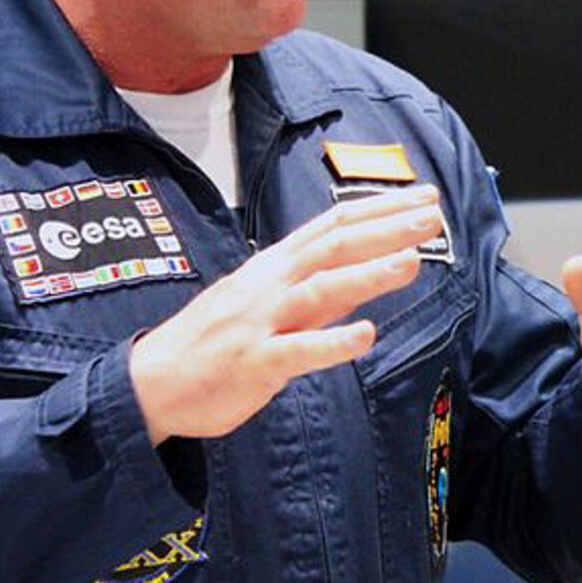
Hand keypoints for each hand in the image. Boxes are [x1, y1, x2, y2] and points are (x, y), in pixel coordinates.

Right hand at [130, 186, 443, 443]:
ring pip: (319, 290)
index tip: (424, 198)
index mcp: (275, 266)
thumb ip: (322, 289)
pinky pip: (297, 352)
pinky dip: (332, 343)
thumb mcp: (268, 303)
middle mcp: (270, 285)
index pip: (334, 225)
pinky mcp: (254, 363)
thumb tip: (372, 270)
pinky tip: (366, 335)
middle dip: (385, 229)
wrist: (151, 384)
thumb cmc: (214, 342)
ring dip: (367, 274)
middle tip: (431, 217)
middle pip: (333, 247)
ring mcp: (261, 322)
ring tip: (412, 261)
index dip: (381, 209)